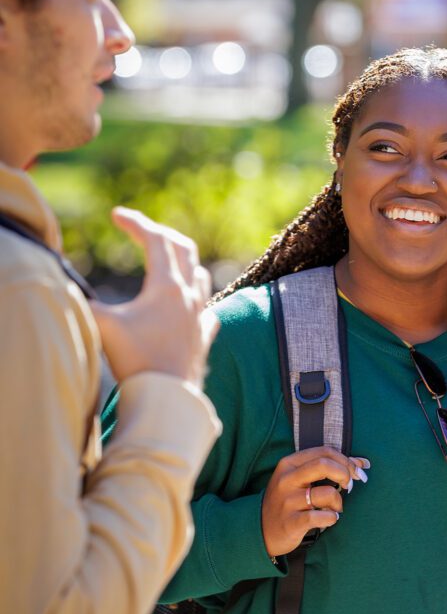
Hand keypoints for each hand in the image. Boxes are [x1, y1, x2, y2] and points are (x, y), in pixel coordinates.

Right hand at [90, 208, 217, 389]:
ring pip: (200, 275)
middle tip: (142, 231)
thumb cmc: (136, 360)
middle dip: (161, 234)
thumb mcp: (103, 324)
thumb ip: (85, 301)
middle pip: (184, 249)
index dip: (135, 223)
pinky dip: (195, 297)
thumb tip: (72, 289)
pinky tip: (189, 304)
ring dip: (183, 261)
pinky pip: (206, 307)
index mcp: (167, 286)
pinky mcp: (204, 337)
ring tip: (167, 261)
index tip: (116, 215)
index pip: (155, 240)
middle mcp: (189, 296)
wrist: (167, 398)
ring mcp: (200, 316)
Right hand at [261, 446, 369, 556]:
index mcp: (289, 464)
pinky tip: (328, 519)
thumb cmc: (287, 501)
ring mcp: (288, 501)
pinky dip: (331, 518)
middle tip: (350, 486)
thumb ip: (328, 467)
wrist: (260, 530)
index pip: (324, 451)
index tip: (357, 471)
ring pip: (327, 493)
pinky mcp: (291, 522)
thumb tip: (362, 463)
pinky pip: (322, 517)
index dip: (346, 460)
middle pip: (324, 464)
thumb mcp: (300, 479)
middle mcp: (287, 479)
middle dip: (345, 473)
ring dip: (339, 503)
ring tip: (334, 509)